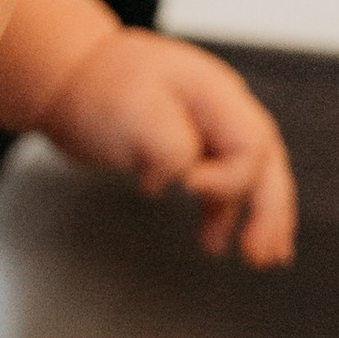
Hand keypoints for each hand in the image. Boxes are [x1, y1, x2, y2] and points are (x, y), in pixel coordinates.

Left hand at [34, 29, 296, 267]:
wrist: (68, 79)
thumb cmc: (97, 89)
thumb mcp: (132, 113)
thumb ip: (170, 148)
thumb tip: (185, 181)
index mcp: (215, 93)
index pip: (249, 145)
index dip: (227, 177)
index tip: (187, 187)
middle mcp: (221, 109)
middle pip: (265, 162)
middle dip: (270, 211)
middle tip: (259, 256)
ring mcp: (207, 127)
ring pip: (251, 175)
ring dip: (258, 217)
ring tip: (257, 259)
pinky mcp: (189, 146)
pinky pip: (221, 182)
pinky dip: (224, 213)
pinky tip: (216, 242)